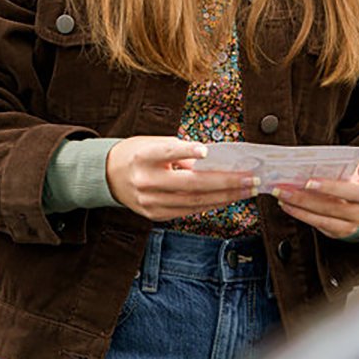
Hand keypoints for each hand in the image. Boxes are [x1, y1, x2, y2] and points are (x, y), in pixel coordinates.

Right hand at [107, 136, 257, 220]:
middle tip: (250, 179)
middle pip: (190, 184)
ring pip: (194, 202)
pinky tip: (227, 198)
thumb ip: (181, 151)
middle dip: (225, 183)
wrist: (109, 176)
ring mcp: (150, 202)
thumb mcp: (154, 143)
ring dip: (225, 197)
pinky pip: (188, 211)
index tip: (205, 151)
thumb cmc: (137, 154)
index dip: (185, 151)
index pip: (166, 152)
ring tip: (246, 190)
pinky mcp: (155, 215)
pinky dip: (210, 204)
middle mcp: (146, 181)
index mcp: (143, 157)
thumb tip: (213, 161)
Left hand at [272, 158, 358, 238]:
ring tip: (284, 193)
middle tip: (304, 182)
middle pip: (350, 193)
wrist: (351, 206)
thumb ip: (337, 162)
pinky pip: (320, 223)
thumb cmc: (344, 180)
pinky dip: (301, 214)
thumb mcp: (346, 168)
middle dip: (326, 188)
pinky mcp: (344, 230)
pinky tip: (287, 205)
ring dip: (303, 202)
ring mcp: (358, 218)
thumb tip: (308, 161)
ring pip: (331, 211)